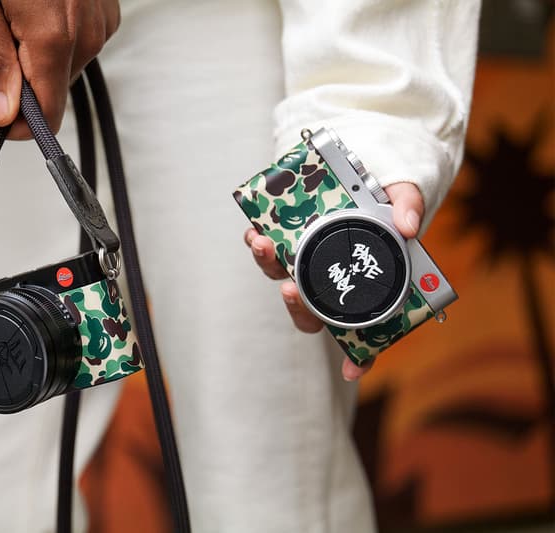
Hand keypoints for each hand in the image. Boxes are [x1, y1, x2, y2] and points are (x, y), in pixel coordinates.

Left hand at [0, 0, 119, 138]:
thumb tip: (2, 115)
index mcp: (54, 37)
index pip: (45, 117)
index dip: (13, 124)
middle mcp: (86, 36)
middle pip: (53, 94)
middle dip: (19, 86)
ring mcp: (102, 24)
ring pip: (65, 72)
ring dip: (37, 62)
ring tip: (17, 18)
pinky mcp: (107, 15)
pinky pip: (79, 48)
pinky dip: (56, 42)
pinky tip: (39, 12)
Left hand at [244, 182, 423, 380]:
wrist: (367, 170)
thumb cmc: (388, 198)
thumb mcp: (403, 197)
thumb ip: (407, 208)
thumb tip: (408, 227)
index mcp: (365, 286)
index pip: (365, 334)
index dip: (361, 358)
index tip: (351, 371)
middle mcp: (333, 282)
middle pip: (312, 312)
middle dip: (298, 306)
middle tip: (291, 290)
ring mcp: (308, 263)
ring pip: (284, 279)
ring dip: (269, 266)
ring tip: (263, 244)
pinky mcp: (289, 239)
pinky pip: (270, 249)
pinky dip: (259, 243)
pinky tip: (255, 231)